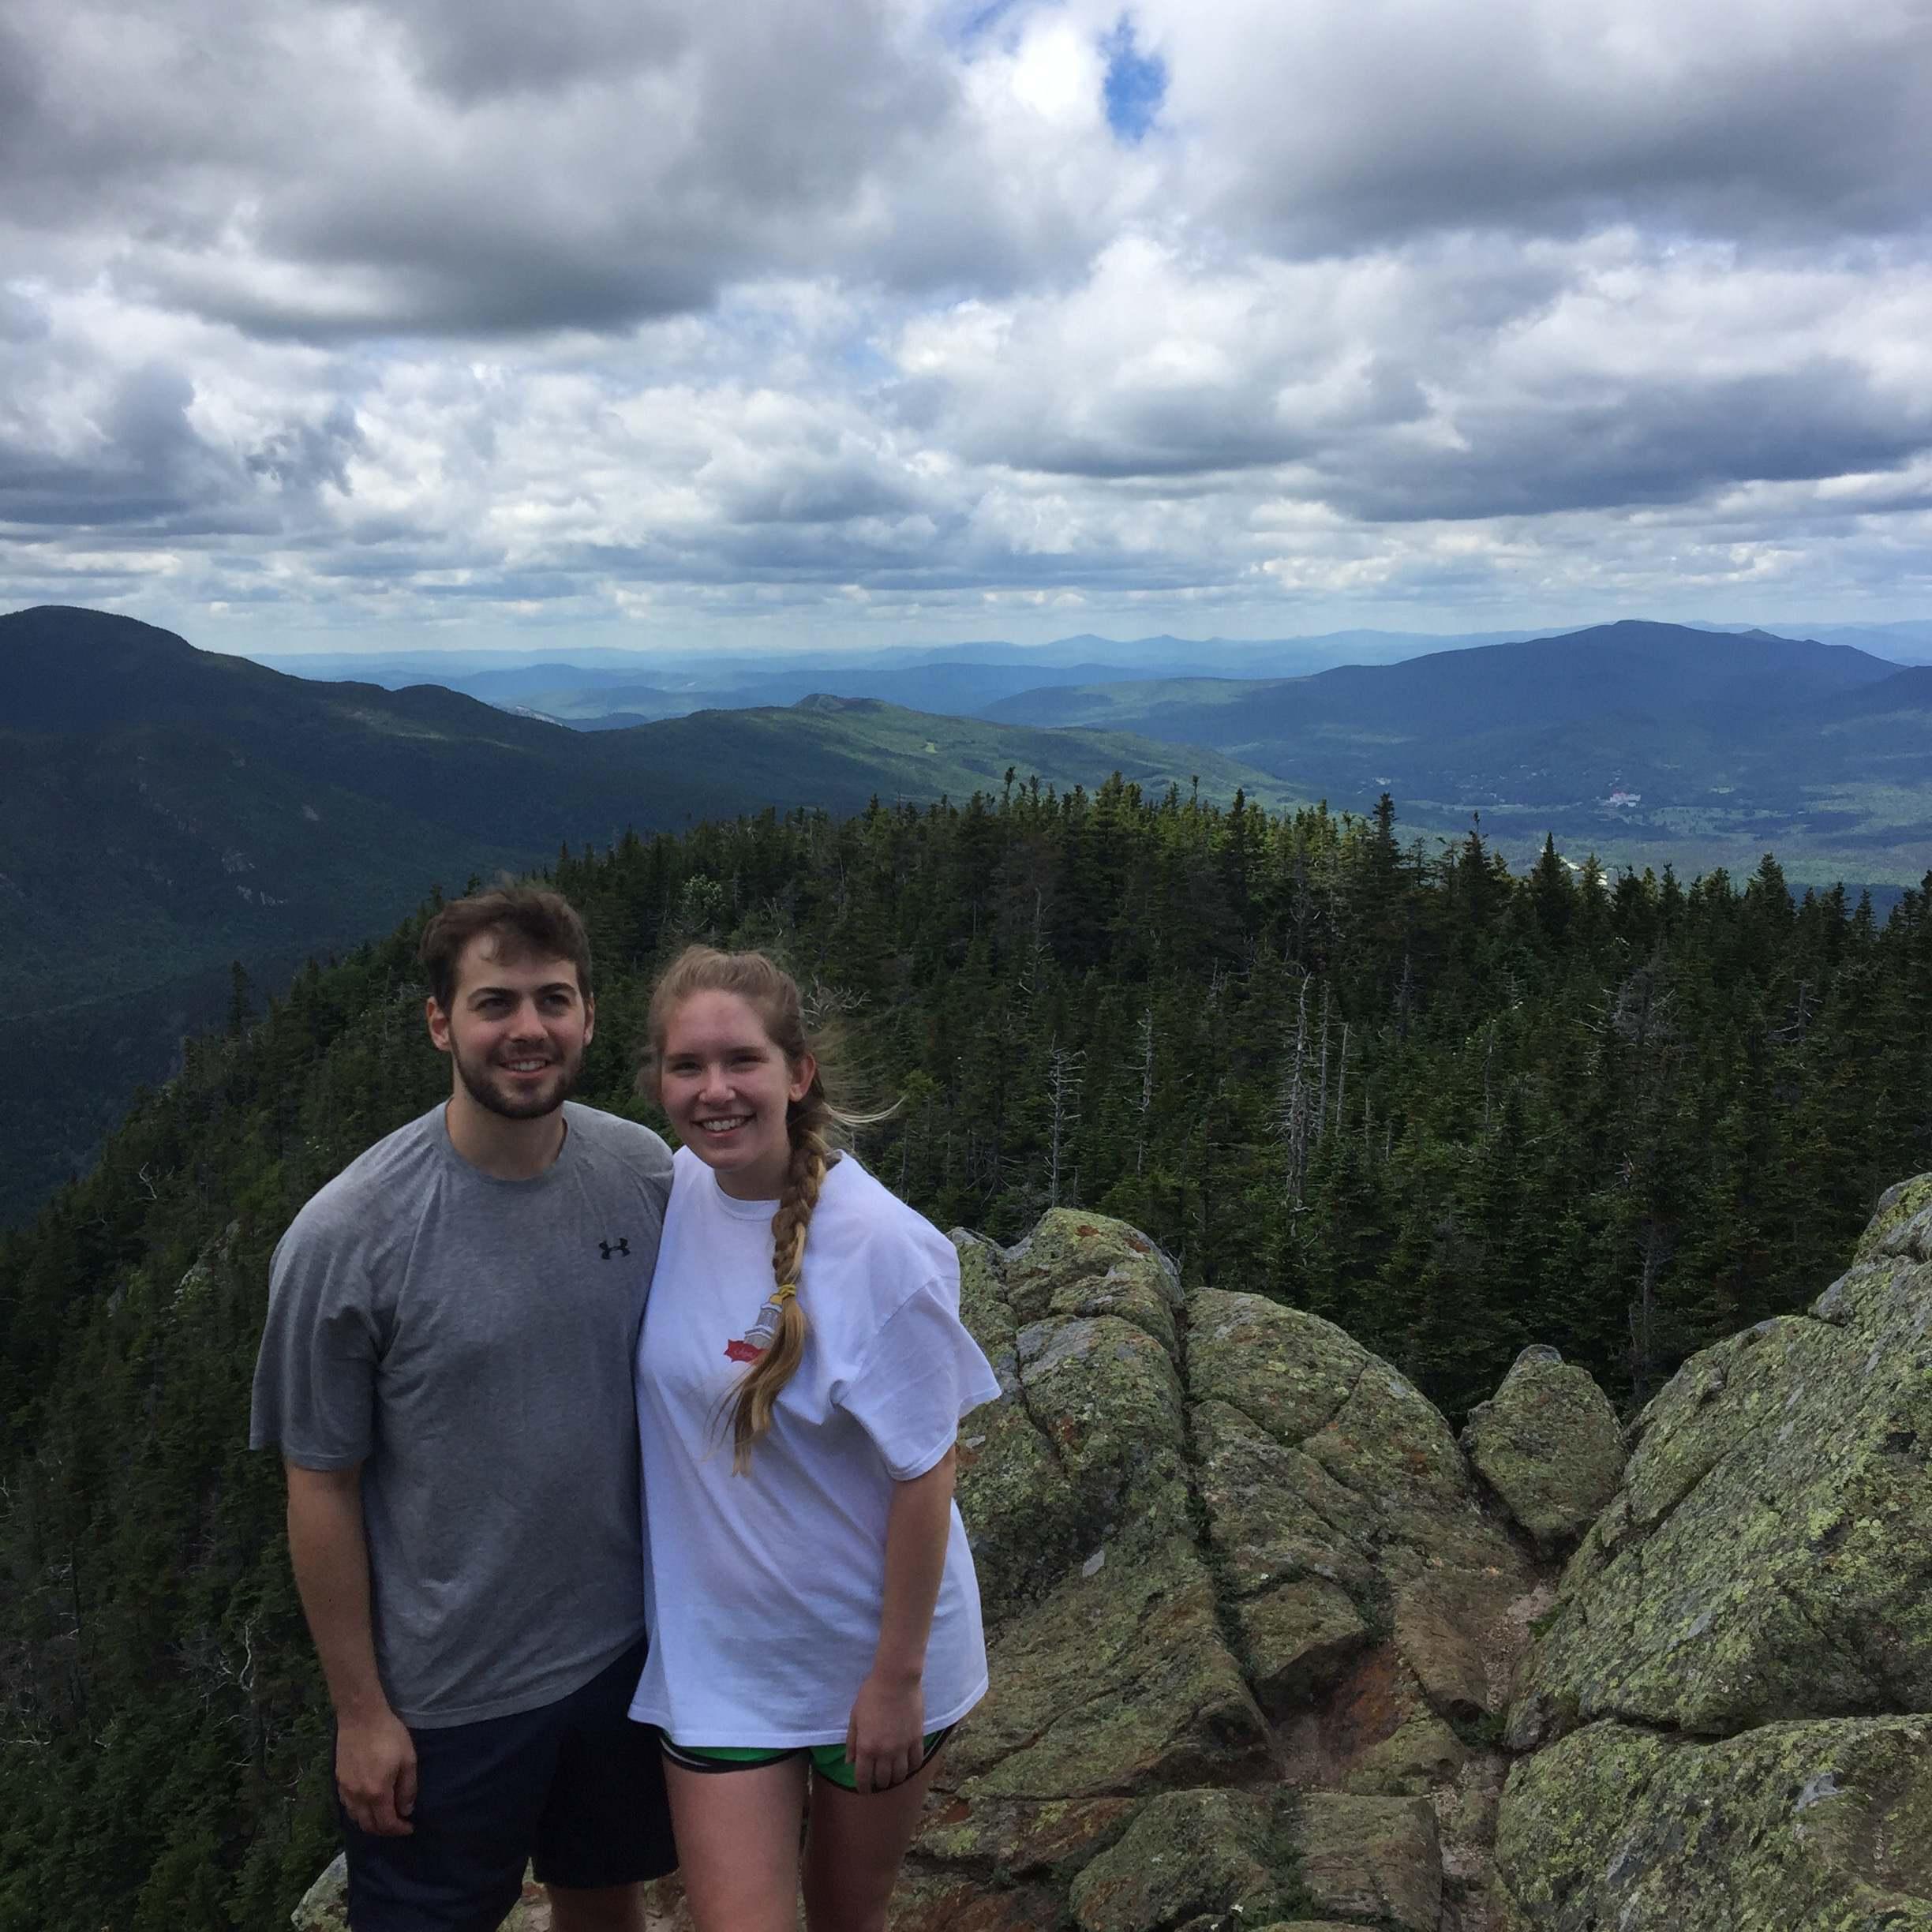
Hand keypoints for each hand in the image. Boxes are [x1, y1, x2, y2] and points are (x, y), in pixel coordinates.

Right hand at [336, 1706, 417, 1835]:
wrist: (361, 1718)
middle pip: (369, 1826)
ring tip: (383, 1817)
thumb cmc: (389, 1736)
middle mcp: (358, 1797)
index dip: (399, 1829)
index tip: (409, 1827)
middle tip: (397, 1825)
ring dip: (370, 1823)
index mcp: (377, 1793)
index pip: (387, 1823)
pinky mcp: (338, 1781)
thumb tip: (406, 1810)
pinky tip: (367, 1805)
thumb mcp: (408, 1760)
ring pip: (356, 1819)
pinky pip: (347, 1807)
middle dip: (385, 1830)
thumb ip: (407, 1789)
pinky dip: (358, 1813)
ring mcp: (346, 1790)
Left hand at [844, 1668, 925, 1794]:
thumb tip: (849, 1762)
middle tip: (877, 1780)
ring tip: (892, 1774)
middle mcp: (885, 1753)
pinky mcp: (917, 1739)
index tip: (863, 1790)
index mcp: (867, 1748)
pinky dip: (911, 1768)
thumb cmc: (871, 1695)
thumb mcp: (854, 1717)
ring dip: (895, 1778)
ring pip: (900, 1775)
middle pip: (883, 1780)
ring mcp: (903, 1747)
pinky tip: (908, 1765)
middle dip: (878, 1783)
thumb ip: (851, 1742)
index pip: (864, 1778)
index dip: (863, 1788)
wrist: (896, 1680)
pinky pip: (916, 1762)